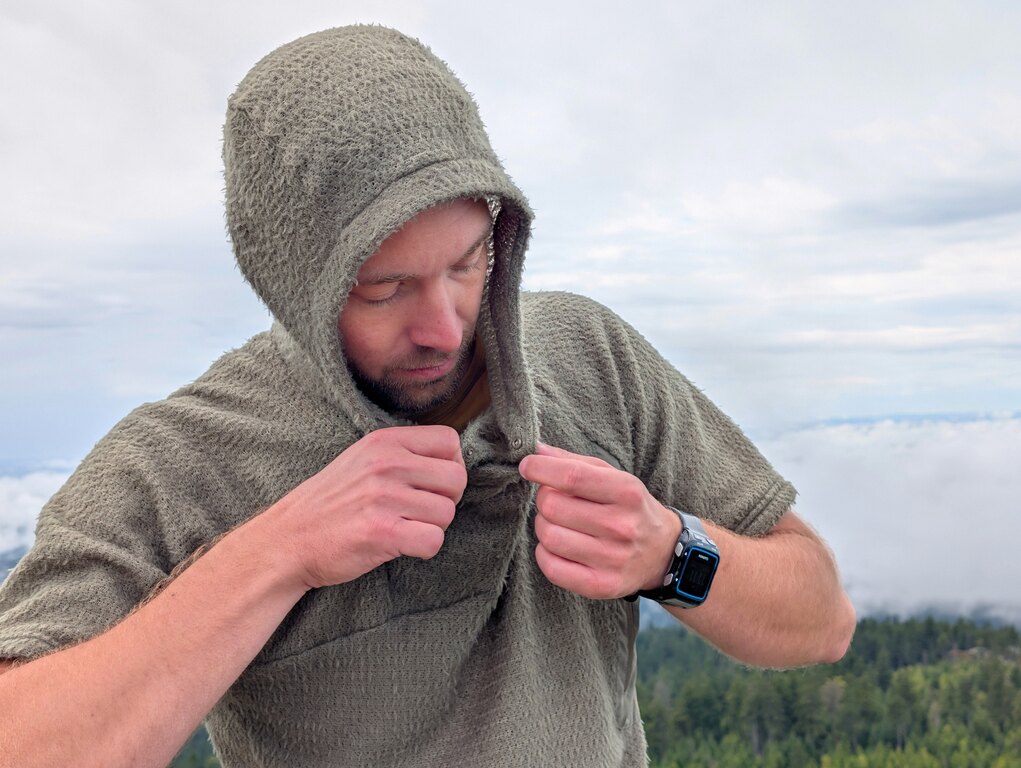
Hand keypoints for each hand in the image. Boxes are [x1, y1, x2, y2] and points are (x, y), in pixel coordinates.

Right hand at [273, 425, 466, 589]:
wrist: (288, 539)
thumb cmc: (330, 503)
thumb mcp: (362, 459)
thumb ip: (403, 454)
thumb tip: (451, 462)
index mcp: (384, 442)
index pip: (449, 441)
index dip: (451, 465)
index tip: (432, 484)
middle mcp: (386, 464)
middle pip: (457, 479)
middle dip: (447, 500)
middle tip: (420, 512)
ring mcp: (383, 497)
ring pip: (447, 513)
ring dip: (431, 527)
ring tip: (403, 527)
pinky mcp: (382, 532)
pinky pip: (433, 540)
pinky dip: (423, 548)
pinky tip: (401, 545)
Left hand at [518, 443, 680, 598]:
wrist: (664, 552)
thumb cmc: (630, 508)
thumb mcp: (614, 477)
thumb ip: (576, 462)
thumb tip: (537, 451)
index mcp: (626, 492)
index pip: (572, 477)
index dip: (541, 469)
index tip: (527, 466)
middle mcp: (622, 526)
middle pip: (552, 506)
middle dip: (544, 499)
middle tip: (553, 500)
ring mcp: (612, 559)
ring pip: (548, 536)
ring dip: (543, 525)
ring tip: (558, 523)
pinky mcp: (601, 585)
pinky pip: (551, 567)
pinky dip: (544, 553)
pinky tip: (557, 546)